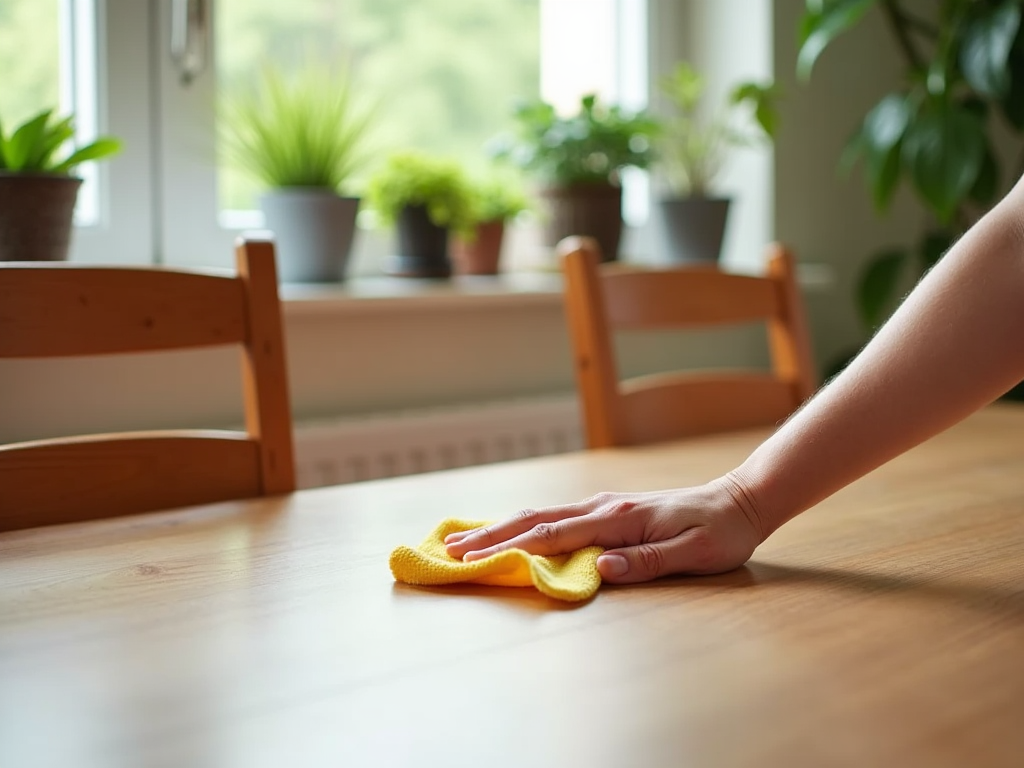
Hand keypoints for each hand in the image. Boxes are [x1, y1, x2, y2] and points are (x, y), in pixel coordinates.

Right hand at [444, 476, 766, 584]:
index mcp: (620, 518)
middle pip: (536, 520)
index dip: (513, 548)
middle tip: (450, 549)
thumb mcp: (695, 554)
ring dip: (502, 527)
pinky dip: (526, 522)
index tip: (475, 559)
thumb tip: (601, 570)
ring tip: (466, 538)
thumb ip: (648, 562)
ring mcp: (605, 504)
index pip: (555, 535)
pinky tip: (513, 529)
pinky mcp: (609, 508)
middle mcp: (605, 506)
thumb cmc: (719, 532)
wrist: (739, 500)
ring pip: (542, 514)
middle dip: (491, 535)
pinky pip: (558, 515)